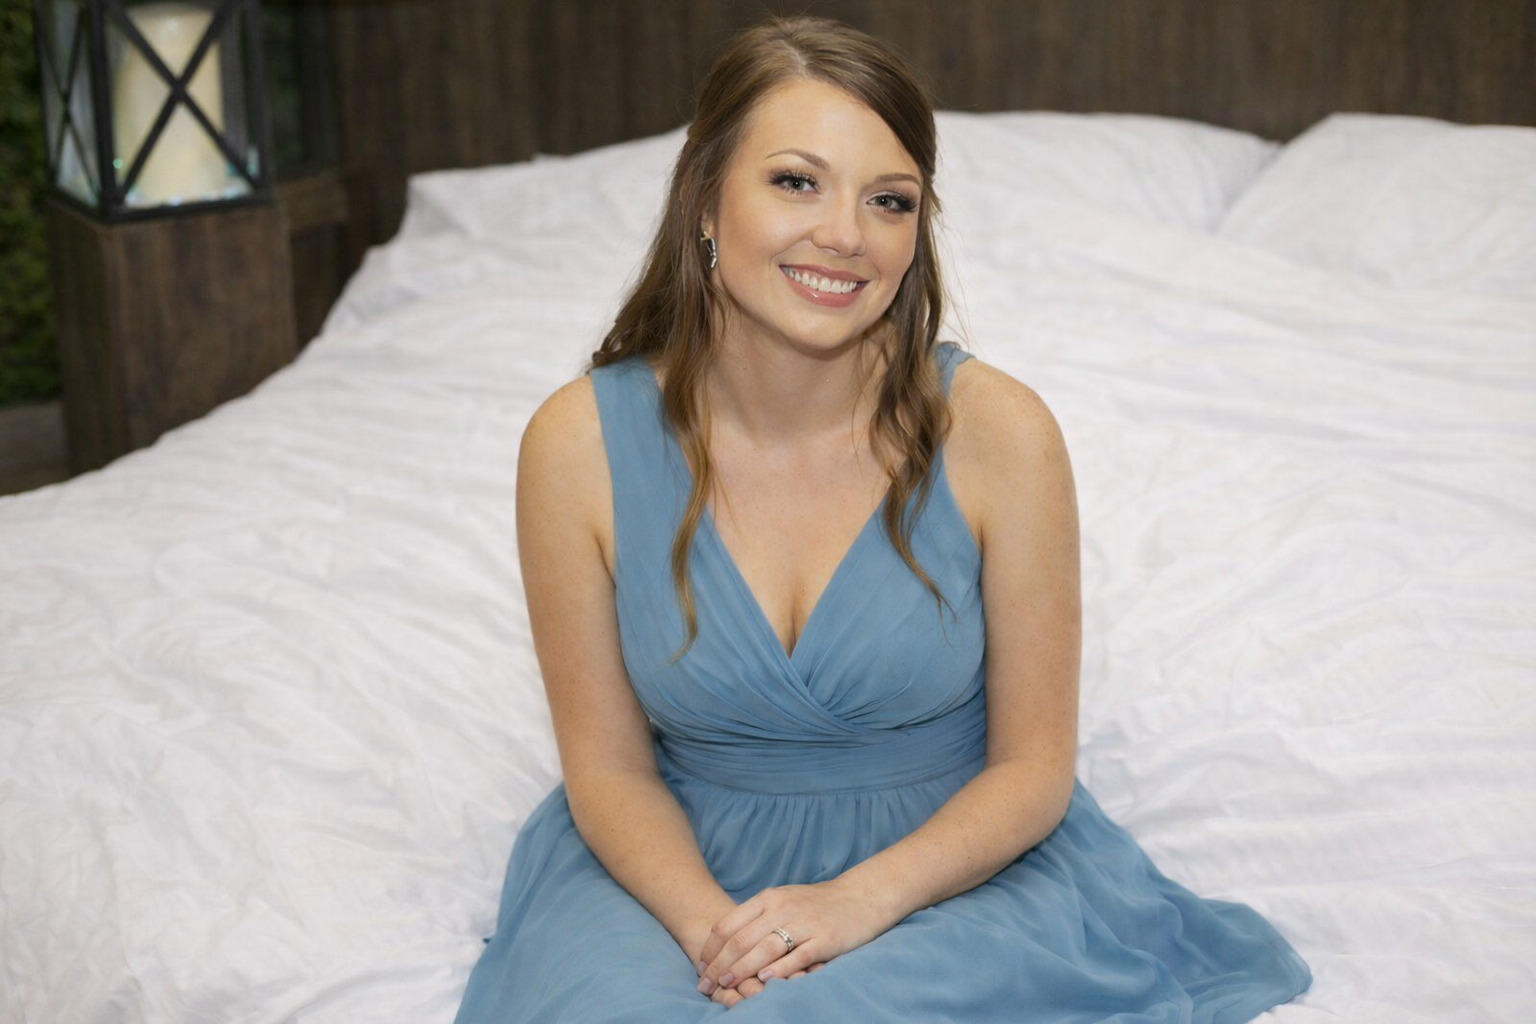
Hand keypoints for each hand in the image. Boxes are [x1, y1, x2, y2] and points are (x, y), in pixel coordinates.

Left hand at [694, 876, 892, 1001]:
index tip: (701, 965)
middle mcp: (783, 908)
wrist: (861, 896)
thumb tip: (726, 939)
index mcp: (769, 898)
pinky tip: (765, 981)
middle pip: (742, 939)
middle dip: (720, 964)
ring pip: (765, 948)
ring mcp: (805, 924)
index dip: (712, 948)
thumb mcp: (784, 899)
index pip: (730, 923)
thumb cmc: (818, 902)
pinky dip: (780, 970)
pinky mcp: (825, 939)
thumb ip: (758, 916)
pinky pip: (798, 956)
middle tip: (706, 984)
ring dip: (742, 969)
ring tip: (727, 985)